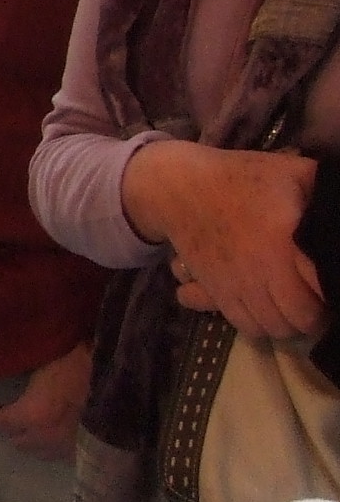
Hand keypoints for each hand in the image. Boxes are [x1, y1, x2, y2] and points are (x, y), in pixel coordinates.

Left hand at [0, 342, 91, 461]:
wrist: (121, 382)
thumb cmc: (79, 364)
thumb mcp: (43, 367)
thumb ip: (26, 385)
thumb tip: (15, 385)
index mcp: (31, 415)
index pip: (1, 424)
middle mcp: (46, 438)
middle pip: (19, 443)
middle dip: (15, 432)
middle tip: (16, 419)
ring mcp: (68, 449)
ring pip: (41, 454)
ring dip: (35, 443)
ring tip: (37, 429)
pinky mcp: (88, 452)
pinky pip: (64, 456)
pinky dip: (58, 448)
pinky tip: (61, 436)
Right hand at [123, 140, 324, 339]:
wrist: (176, 186)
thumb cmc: (236, 177)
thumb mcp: (288, 172)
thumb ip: (322, 189)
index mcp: (278, 246)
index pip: (313, 296)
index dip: (329, 300)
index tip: (333, 291)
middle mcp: (255, 274)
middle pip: (294, 320)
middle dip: (312, 317)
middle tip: (318, 302)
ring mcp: (232, 286)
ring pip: (269, 328)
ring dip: (286, 324)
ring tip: (293, 308)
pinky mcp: (213, 290)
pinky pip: (242, 324)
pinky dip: (258, 325)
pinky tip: (265, 310)